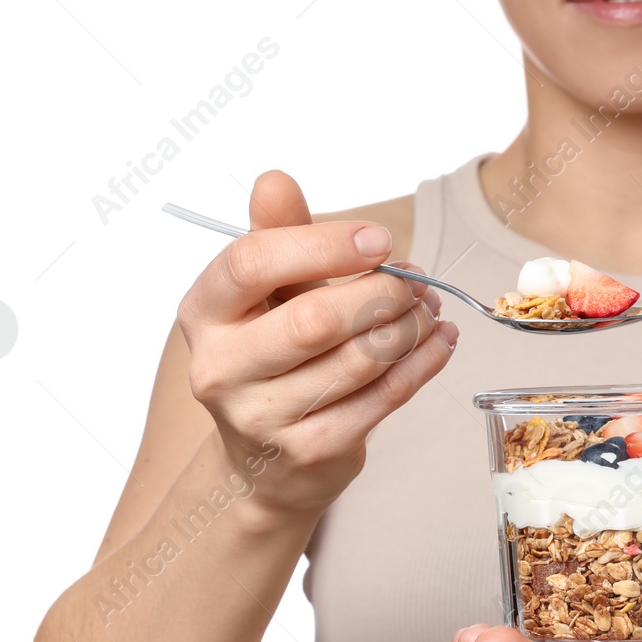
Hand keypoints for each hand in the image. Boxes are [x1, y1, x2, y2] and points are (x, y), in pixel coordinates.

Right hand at [177, 169, 459, 522]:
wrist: (266, 461)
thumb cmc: (272, 357)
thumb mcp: (267, 293)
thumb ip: (278, 237)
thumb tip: (275, 180)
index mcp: (202, 313)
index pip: (253, 263)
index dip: (323, 245)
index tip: (378, 239)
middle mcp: (220, 368)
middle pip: (315, 318)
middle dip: (383, 293)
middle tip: (419, 280)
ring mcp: (261, 417)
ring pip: (358, 360)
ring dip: (410, 327)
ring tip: (430, 308)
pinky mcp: (308, 452)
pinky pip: (381, 399)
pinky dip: (421, 365)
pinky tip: (439, 344)